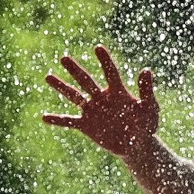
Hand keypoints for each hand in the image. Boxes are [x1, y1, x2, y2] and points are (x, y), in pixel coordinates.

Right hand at [41, 45, 160, 162]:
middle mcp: (102, 97)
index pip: (110, 72)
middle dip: (75, 70)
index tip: (98, 47)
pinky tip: (44, 117)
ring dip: (61, 87)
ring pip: (74, 96)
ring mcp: (92, 111)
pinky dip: (57, 120)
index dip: (105, 60)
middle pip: (86, 81)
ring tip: (48, 76)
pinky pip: (69, 121)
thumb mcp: (150, 108)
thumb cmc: (146, 124)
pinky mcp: (86, 125)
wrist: (137, 145)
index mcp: (118, 91)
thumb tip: (146, 70)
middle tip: (64, 58)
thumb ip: (147, 90)